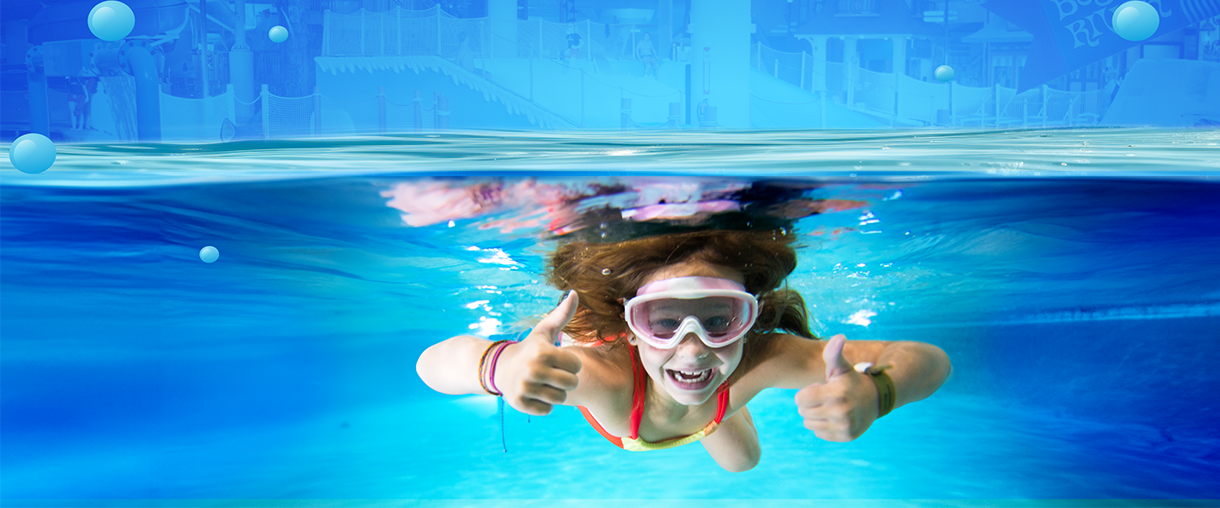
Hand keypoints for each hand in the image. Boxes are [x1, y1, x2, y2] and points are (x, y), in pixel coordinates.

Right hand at [493, 291, 582, 415]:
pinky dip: (543, 404)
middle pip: (571, 384)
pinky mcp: (519, 404)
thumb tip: (575, 292)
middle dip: (565, 380)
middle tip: (552, 374)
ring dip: (555, 392)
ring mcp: (525, 388)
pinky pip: (547, 410)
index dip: (570, 364)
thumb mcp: (544, 330)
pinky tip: (535, 393)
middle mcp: (533, 370)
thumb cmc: (529, 348)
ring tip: (544, 383)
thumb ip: (562, 314)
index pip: (576, 366)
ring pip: (560, 398)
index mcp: (543, 352)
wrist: (498, 367)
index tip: (558, 360)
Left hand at [794, 334, 878, 441]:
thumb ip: (834, 353)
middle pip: (803, 412)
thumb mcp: (841, 367)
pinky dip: (824, 426)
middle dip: (809, 404)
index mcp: (836, 393)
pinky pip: (820, 434)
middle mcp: (841, 412)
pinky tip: (835, 417)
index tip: (819, 387)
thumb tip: (839, 337)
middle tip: (825, 397)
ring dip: (815, 415)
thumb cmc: (851, 380)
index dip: (805, 392)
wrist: (876, 399)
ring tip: (830, 406)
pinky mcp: (846, 437)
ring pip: (809, 424)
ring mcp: (844, 426)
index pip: (799, 399)